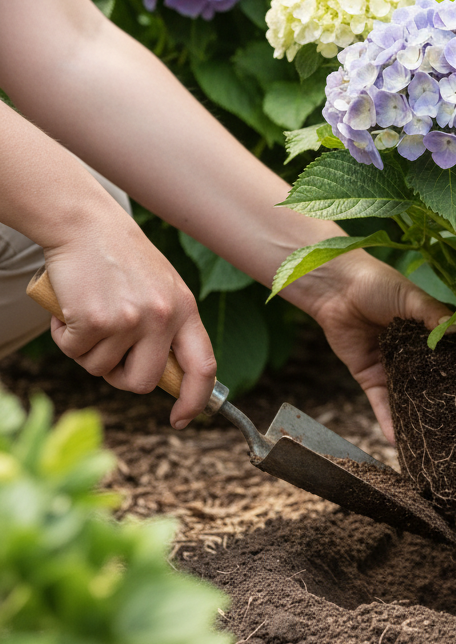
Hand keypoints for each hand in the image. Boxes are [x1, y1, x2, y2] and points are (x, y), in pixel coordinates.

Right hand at [43, 202, 216, 429]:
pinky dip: (64, 336)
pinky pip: (74, 352)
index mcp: (186, 310)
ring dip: (87, 349)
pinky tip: (70, 308)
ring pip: (101, 369)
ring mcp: (130, 319)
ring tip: (89, 313)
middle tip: (107, 351)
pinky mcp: (95, 319)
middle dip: (121, 378)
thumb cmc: (122, 259)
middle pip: (144, 382)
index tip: (183, 418)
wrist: (86, 224)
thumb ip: (168, 327)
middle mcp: (163, 317)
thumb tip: (161, 376)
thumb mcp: (162, 289)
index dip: (196, 399)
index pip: (203, 366)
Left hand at [309, 252, 450, 442]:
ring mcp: (392, 366)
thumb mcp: (412, 299)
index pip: (452, 355)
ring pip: (407, 396)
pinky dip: (388, 421)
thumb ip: (436, 318)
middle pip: (431, 381)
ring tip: (435, 441)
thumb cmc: (378, 284)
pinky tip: (399, 440)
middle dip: (444, 401)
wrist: (335, 288)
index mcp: (429, 330)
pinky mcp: (370, 377)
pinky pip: (381, 403)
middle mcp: (414, 352)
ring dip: (417, 416)